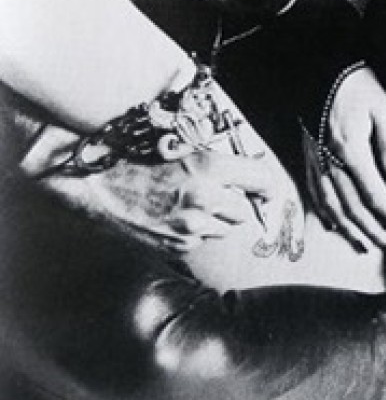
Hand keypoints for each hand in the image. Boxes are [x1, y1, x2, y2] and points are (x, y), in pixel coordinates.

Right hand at [43, 150, 274, 252]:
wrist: (102, 191)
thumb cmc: (142, 164)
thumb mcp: (185, 153)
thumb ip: (220, 166)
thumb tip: (250, 177)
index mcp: (209, 168)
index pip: (259, 178)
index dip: (268, 185)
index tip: (269, 190)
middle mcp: (205, 199)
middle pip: (244, 211)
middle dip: (236, 205)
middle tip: (220, 196)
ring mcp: (192, 226)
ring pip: (225, 229)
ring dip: (217, 220)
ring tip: (192, 206)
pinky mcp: (179, 246)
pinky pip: (201, 241)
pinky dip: (196, 233)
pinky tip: (176, 219)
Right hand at [304, 65, 385, 250]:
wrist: (321, 70)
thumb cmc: (357, 85)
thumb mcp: (382, 107)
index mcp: (351, 148)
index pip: (375, 194)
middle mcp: (329, 160)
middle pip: (352, 207)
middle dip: (373, 228)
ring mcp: (315, 161)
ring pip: (331, 207)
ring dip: (350, 229)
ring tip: (365, 243)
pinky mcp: (307, 157)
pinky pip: (314, 194)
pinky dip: (325, 215)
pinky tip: (335, 226)